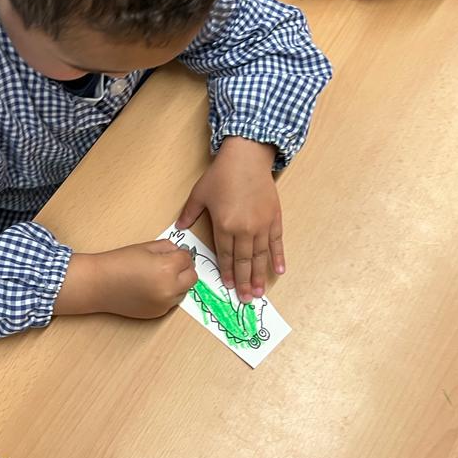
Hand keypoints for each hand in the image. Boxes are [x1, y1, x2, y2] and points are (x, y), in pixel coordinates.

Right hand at [55, 240, 196, 319]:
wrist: (99, 284)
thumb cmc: (119, 262)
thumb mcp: (145, 247)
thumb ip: (167, 248)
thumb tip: (179, 252)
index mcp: (167, 269)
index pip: (187, 259)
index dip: (181, 254)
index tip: (173, 253)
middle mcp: (169, 289)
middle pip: (192, 277)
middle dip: (184, 269)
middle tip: (170, 264)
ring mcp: (164, 304)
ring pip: (184, 291)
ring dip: (178, 283)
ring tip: (158, 276)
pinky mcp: (158, 314)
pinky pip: (172, 302)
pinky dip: (167, 294)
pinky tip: (151, 287)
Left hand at [176, 137, 283, 302]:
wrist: (246, 157)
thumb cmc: (222, 174)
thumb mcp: (200, 193)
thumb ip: (190, 213)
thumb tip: (179, 228)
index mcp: (225, 225)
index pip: (225, 256)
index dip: (227, 273)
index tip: (229, 287)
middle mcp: (244, 229)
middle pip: (244, 262)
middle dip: (244, 282)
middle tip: (246, 300)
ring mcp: (262, 225)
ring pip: (260, 256)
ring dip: (260, 276)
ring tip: (259, 292)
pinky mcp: (274, 218)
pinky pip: (276, 242)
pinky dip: (277, 257)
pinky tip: (278, 271)